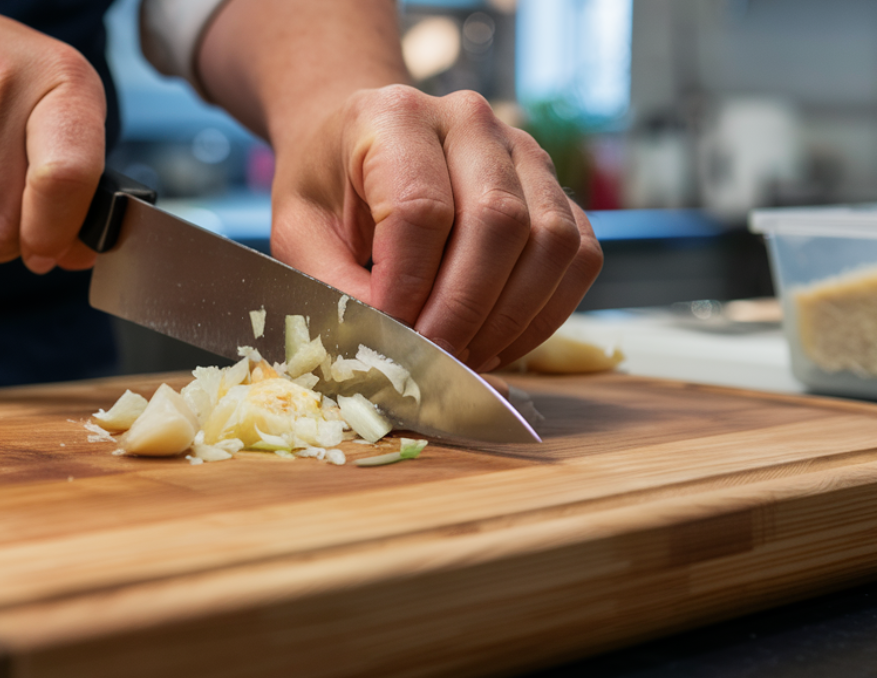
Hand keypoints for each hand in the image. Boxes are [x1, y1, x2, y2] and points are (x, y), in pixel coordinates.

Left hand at [269, 85, 602, 371]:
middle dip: (465, 310)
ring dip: (512, 318)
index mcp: (394, 117)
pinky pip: (578, 256)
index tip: (389, 334)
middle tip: (432, 360)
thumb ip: (333, 287)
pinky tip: (499, 342)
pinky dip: (545, 313)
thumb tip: (383, 350)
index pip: (421, 209)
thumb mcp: (299, 232)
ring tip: (466, 357)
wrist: (356, 144)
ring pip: (551, 242)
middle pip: (498, 222)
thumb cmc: (327, 188)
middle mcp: (469, 121)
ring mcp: (523, 151)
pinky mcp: (554, 189)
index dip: (409, 286)